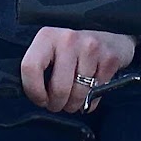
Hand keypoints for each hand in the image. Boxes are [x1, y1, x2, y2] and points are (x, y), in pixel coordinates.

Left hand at [20, 26, 137, 112]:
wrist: (110, 38)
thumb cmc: (73, 50)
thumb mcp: (51, 51)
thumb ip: (38, 68)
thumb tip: (32, 95)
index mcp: (47, 36)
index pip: (30, 67)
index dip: (34, 91)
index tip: (40, 99)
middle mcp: (68, 38)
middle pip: (58, 88)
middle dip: (57, 104)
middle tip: (58, 104)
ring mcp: (91, 47)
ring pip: (78, 94)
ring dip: (74, 104)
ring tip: (73, 99)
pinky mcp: (109, 59)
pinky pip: (96, 93)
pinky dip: (91, 100)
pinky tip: (89, 90)